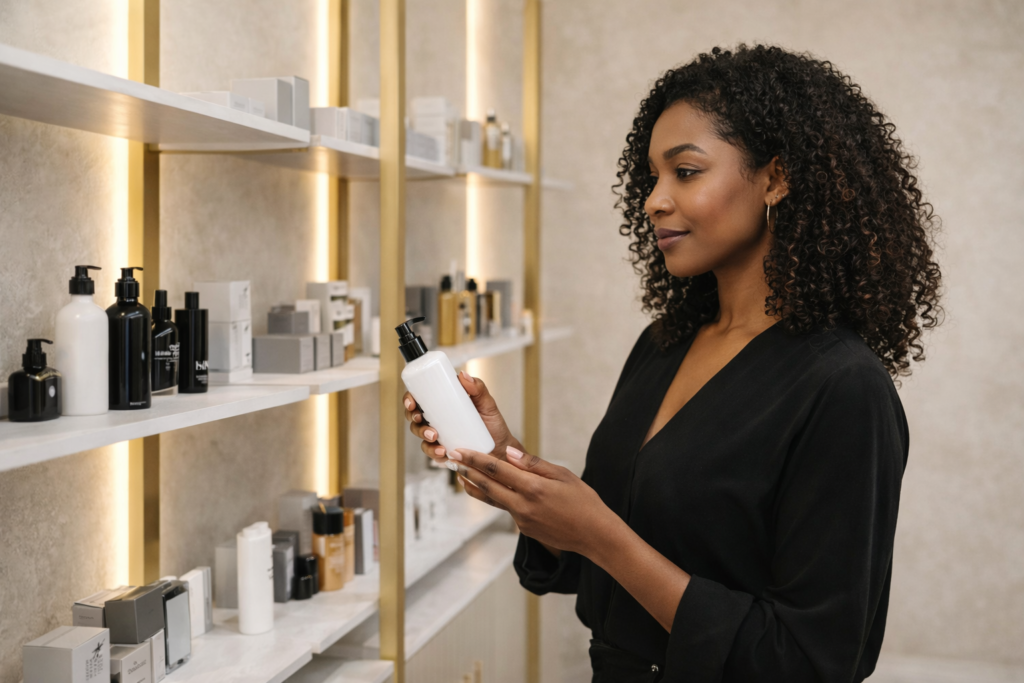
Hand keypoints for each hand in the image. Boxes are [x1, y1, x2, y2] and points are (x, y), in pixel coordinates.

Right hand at [403, 370, 522, 467]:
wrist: (501, 449)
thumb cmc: (493, 425)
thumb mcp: (487, 404)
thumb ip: (478, 388)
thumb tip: (463, 375)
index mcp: (444, 404)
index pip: (420, 398)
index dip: (409, 399)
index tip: (412, 402)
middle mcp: (437, 419)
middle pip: (414, 416)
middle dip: (413, 418)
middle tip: (421, 418)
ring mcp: (439, 436)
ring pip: (420, 435)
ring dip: (423, 435)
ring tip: (435, 437)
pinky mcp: (443, 451)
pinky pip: (431, 452)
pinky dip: (433, 452)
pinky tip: (442, 452)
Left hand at [448, 446, 618, 557]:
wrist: (595, 535)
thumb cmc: (584, 502)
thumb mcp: (563, 475)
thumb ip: (534, 465)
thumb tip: (510, 455)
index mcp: (533, 488)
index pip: (496, 470)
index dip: (475, 459)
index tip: (459, 450)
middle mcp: (523, 506)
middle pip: (487, 486)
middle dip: (468, 471)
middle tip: (452, 460)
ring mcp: (522, 520)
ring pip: (494, 500)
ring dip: (476, 487)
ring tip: (462, 476)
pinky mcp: (524, 529)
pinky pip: (507, 509)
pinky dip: (498, 498)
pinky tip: (494, 490)